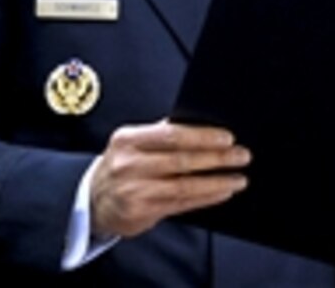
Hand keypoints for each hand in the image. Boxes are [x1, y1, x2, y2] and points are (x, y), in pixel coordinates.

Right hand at [90, 120, 250, 236]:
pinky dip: (205, 197)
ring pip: (184, 185)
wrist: (92, 201)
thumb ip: (162, 133)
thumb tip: (201, 123)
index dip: (202, 136)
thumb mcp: (133, 142)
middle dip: (217, 158)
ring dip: (217, 181)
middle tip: (242, 156)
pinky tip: (222, 192)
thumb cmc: (121, 166)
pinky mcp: (141, 212)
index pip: (172, 135)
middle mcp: (129, 164)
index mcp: (128, 139)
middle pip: (181, 160)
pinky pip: (181, 203)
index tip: (228, 137)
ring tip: (238, 178)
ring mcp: (134, 190)